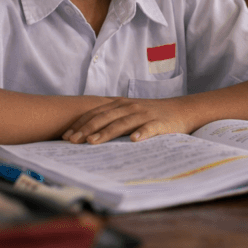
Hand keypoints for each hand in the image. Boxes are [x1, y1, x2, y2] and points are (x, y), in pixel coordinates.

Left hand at [62, 96, 195, 143]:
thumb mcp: (130, 112)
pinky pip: (149, 129)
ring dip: (107, 132)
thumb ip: (112, 118)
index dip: (81, 124)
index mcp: (121, 105)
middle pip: (105, 118)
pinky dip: (141, 133)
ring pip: (122, 123)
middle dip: (87, 129)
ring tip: (93, 142)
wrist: (181, 110)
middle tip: (72, 141)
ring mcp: (145, 115)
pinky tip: (134, 140)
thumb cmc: (151, 114)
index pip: (96, 113)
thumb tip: (87, 133)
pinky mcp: (160, 123)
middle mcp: (130, 107)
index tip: (66, 136)